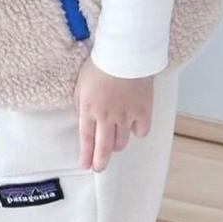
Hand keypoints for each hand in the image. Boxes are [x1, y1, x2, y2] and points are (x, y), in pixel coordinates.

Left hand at [73, 55, 154, 172]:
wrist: (126, 53)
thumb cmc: (101, 63)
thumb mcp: (81, 82)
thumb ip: (79, 103)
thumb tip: (80, 117)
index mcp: (89, 109)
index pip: (86, 138)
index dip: (86, 154)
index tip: (85, 165)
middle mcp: (107, 117)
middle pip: (104, 147)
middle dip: (100, 161)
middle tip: (99, 168)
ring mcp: (126, 116)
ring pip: (122, 142)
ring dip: (117, 144)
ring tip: (115, 140)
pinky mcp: (143, 111)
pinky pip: (141, 131)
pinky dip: (137, 131)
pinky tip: (134, 126)